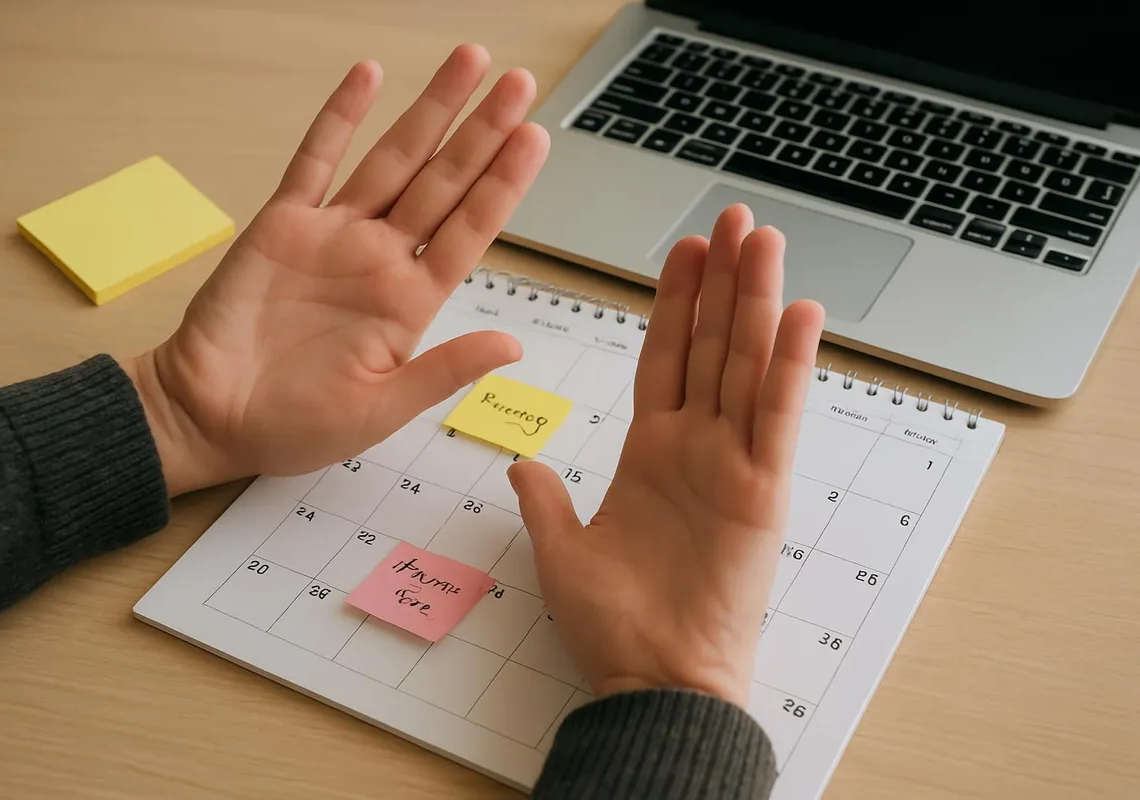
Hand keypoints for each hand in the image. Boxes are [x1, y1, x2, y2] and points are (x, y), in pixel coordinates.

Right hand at [123, 45, 548, 495]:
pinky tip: (369, 76)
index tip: (535, 139)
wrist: (210, 417)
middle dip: (482, 132)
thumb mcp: (380, 410)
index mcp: (410, 302)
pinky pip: (315, 159)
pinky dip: (341, 116)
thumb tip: (514, 346)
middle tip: (519, 84)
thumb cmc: (293, 426)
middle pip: (443, 182)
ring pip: (392, 159)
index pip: (469, 231)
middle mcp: (380, 259)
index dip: (502, 184)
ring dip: (430, 111)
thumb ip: (445, 370)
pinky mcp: (282, 224)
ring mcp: (333, 235)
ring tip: (470, 63)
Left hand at [507, 204, 824, 708]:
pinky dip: (789, 364)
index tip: (684, 252)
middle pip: (711, 344)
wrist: (652, 681)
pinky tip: (800, 312)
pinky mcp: (762, 493)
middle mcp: (696, 447)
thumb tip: (522, 461)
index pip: (665, 358)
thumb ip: (546, 499)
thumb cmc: (612, 625)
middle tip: (731, 219)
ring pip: (745, 364)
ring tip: (762, 239)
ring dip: (754, 300)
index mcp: (651, 453)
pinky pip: (776, 417)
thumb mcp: (562, 551)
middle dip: (720, 280)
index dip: (675, 303)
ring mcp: (733, 465)